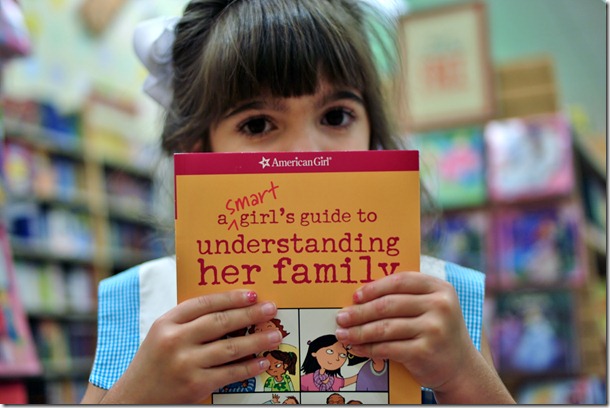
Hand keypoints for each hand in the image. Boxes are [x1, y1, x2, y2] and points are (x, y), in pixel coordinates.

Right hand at [101, 290, 281, 403]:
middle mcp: (175, 340)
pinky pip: (229, 374)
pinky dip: (249, 367)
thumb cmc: (154, 363)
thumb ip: (189, 322)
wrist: (134, 399)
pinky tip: (262, 361)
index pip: (204, 303)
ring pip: (230, 348)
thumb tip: (231, 309)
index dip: (231, 297)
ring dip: (257, 341)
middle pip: (220, 322)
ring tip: (275, 335)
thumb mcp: (162, 335)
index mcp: (166, 322)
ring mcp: (185, 364)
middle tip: (271, 309)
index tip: (252, 294)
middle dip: (250, 314)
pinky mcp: (194, 386)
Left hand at [334, 272, 478, 391]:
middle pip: (388, 305)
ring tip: (343, 333)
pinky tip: (357, 348)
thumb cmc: (437, 332)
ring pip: (385, 327)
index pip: (400, 280)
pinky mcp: (425, 351)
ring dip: (359, 331)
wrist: (461, 368)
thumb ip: (406, 296)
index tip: (355, 296)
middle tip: (341, 317)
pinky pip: (388, 347)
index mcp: (439, 288)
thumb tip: (362, 296)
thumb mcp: (431, 307)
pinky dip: (368, 348)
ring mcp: (434, 329)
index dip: (374, 287)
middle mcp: (439, 306)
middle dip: (359, 312)